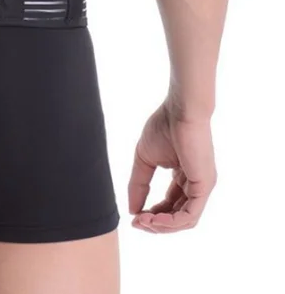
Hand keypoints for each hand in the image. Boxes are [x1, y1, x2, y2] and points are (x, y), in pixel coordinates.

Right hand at [128, 100, 216, 232]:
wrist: (180, 110)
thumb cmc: (163, 127)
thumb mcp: (144, 159)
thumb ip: (138, 184)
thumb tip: (132, 210)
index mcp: (184, 176)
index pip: (170, 204)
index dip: (152, 214)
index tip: (134, 217)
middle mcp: (195, 184)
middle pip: (177, 215)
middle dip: (156, 223)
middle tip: (136, 223)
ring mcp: (202, 186)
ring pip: (185, 220)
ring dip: (162, 226)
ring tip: (143, 222)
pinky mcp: (204, 185)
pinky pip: (190, 214)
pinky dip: (171, 221)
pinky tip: (153, 219)